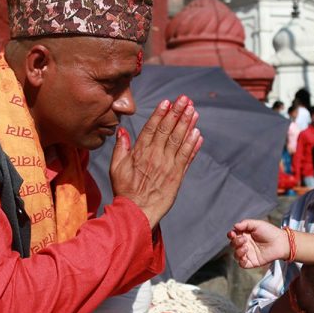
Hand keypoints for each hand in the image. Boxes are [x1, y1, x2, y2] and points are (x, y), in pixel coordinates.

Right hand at [110, 96, 202, 227]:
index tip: (167, 101)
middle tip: (185, 99)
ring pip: (179, 141)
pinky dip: (193, 144)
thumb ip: (120, 148)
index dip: (160, 114)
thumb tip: (121, 131)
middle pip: (168, 130)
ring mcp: (168, 166)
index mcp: (140, 153)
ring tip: (193, 110)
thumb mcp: (116, 168)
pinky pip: (187, 157)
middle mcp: (155, 157)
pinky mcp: (177, 176)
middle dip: (177, 113)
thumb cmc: (125, 191)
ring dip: (187, 124)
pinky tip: (197, 133)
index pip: (152, 128)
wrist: (137, 213)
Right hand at [228, 220, 286, 267]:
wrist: (280, 242)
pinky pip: (242, 264)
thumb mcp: (257, 224)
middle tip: (244, 239)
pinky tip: (245, 256)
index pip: (233, 236)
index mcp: (245, 235)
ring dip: (238, 251)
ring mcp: (248, 254)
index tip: (233, 233)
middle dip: (235, 242)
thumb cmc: (269, 232)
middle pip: (233, 245)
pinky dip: (241, 261)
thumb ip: (245, 224)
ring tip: (246, 247)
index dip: (231, 235)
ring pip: (236, 255)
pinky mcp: (252, 262)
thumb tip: (234, 226)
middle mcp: (245, 244)